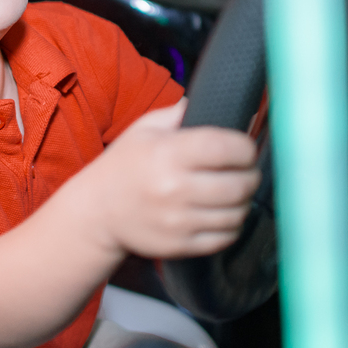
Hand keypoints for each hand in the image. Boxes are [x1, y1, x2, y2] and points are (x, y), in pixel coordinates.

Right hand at [77, 99, 259, 259]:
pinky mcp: (180, 245)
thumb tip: (224, 101)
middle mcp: (174, 188)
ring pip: (238, 213)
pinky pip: (226, 237)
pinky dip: (232, 225)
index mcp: (168, 153)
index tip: (244, 148)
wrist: (97, 211)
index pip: (228, 148)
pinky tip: (221, 213)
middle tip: (245, 170)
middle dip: (250, 175)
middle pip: (240, 184)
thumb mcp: (146, 128)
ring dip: (243, 201)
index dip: (246, 147)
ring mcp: (178, 221)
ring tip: (233, 192)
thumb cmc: (125, 164)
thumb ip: (183, 112)